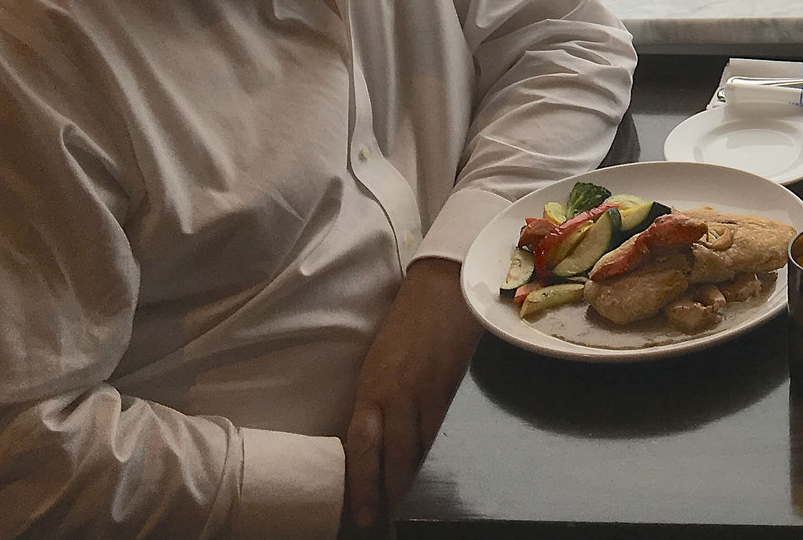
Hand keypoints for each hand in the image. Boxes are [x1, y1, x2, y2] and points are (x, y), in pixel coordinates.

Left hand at [341, 257, 483, 535]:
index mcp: (372, 384)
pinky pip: (434, 430)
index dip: (358, 480)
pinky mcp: (448, 388)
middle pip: (387, 455)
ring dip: (403, 479)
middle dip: (380, 491)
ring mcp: (425, 393)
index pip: (360, 444)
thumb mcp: (379, 357)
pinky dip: (425, 453)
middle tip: (372, 521)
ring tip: (396, 505)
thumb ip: (374, 393)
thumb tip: (368, 428)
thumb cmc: (406, 318)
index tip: (354, 508)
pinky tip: (421, 469)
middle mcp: (396, 394)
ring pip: (413, 448)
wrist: (445, 286)